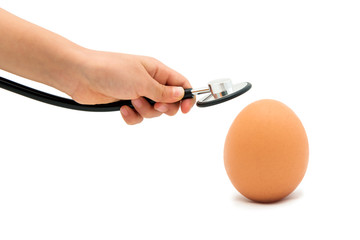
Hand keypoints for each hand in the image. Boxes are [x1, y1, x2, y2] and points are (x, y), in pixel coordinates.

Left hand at [71, 51, 195, 124]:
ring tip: (132, 102)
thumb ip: (163, 91)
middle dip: (163, 108)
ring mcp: (137, 93)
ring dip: (144, 111)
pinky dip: (132, 116)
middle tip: (155, 106)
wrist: (81, 75)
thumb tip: (181, 94)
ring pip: (152, 111)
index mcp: (156, 71)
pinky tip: (123, 109)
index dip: (187, 97)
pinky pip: (137, 117)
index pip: (180, 84)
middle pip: (169, 101)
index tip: (186, 110)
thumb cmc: (110, 69)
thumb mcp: (141, 81)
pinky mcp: (125, 104)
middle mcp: (149, 82)